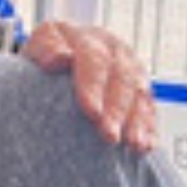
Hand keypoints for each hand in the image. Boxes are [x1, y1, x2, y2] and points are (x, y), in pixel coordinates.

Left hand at [23, 19, 156, 152]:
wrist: (62, 55)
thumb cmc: (46, 58)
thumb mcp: (37, 46)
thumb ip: (45, 50)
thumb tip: (60, 58)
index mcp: (90, 39)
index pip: (95, 61)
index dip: (94, 88)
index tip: (92, 112)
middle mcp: (116, 52)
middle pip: (121, 80)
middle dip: (116, 111)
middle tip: (109, 136)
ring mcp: (132, 70)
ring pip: (140, 95)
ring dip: (137, 122)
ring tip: (133, 145)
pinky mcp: (141, 90)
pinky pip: (149, 109)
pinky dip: (148, 129)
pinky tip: (145, 147)